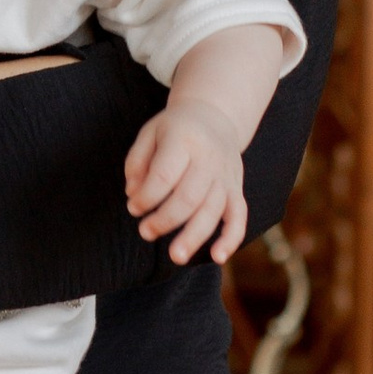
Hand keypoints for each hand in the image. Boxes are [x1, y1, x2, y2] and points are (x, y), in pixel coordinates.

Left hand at [124, 97, 249, 265]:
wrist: (215, 116)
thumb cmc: (174, 129)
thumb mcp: (149, 133)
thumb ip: (136, 163)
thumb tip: (134, 195)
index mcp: (184, 140)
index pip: (164, 175)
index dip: (146, 197)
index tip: (133, 208)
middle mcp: (209, 158)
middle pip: (189, 197)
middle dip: (165, 220)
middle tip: (145, 232)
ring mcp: (226, 175)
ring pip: (213, 210)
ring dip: (194, 236)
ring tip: (176, 256)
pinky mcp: (236, 189)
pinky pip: (238, 216)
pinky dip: (231, 238)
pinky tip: (217, 257)